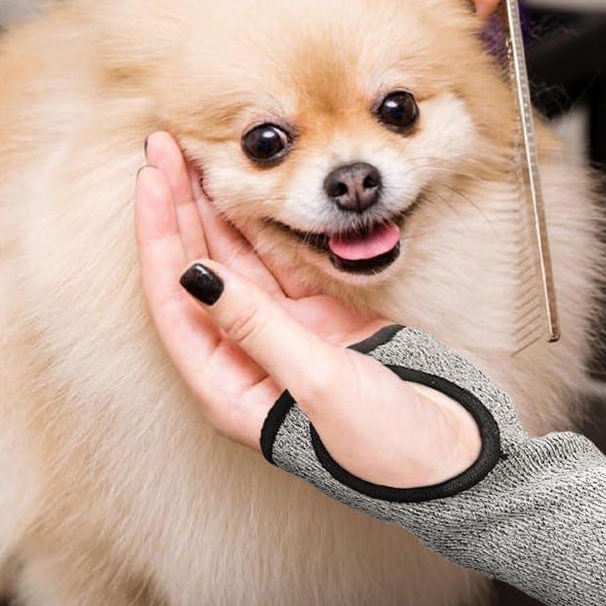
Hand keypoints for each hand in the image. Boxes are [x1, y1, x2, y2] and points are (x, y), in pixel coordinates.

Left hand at [135, 132, 482, 486]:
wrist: (452, 458)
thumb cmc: (384, 444)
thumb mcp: (317, 384)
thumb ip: (256, 326)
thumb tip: (194, 274)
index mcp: (230, 392)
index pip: (175, 303)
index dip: (160, 238)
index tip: (152, 178)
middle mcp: (247, 365)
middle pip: (198, 279)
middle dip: (179, 213)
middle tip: (165, 147)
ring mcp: (285, 343)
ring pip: (238, 267)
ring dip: (217, 214)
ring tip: (197, 158)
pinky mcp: (322, 328)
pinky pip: (281, 269)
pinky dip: (264, 231)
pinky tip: (247, 194)